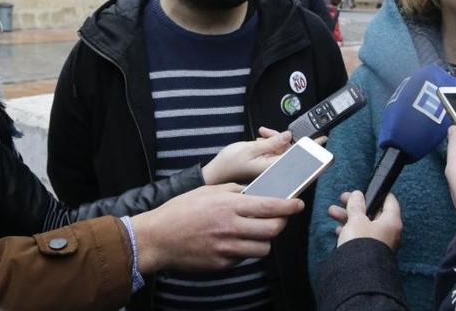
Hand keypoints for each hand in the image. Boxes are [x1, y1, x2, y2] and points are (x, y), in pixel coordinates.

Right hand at [131, 183, 303, 272]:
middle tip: (280, 217)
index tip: (298, 204)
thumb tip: (256, 192)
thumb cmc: (181, 211)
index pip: (269, 206)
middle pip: (273, 230)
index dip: (289, 206)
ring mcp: (227, 249)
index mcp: (230, 206)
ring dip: (265, 239)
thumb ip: (235, 191)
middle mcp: (231, 228)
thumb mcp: (209, 191)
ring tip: (256, 231)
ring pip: (263, 248)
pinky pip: (245, 257)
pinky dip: (246, 249)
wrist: (157, 238)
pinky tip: (236, 241)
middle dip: (282, 223)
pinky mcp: (222, 263)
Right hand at [202, 127, 291, 184]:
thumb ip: (272, 143)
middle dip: (279, 138)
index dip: (297, 143)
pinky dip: (268, 145)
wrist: (217, 171)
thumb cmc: (230, 163)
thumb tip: (288, 135)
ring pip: (280, 150)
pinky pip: (272, 153)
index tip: (298, 135)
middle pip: (288, 150)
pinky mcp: (264, 165)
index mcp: (272, 167)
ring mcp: (269, 168)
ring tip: (260, 137)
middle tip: (265, 133)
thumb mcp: (251, 148)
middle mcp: (273, 169)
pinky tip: (259, 142)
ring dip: (272, 140)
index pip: (294, 155)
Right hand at [328, 191, 401, 249]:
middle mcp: (389, 232)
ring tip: (333, 212)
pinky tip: (338, 229)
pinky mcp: (371, 252)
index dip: (377, 193)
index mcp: (391, 221)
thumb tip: (357, 195)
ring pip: (364, 224)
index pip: (389, 201)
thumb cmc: (362, 244)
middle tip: (343, 199)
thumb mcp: (357, 219)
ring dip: (348, 217)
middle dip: (355, 205)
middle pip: (373, 212)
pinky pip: (361, 237)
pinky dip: (350, 231)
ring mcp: (380, 243)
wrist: (358, 273)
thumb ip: (356, 205)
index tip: (365, 189)